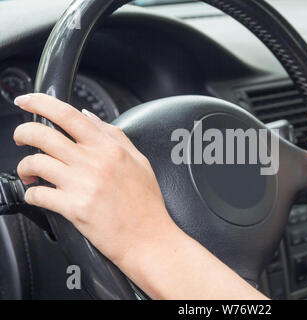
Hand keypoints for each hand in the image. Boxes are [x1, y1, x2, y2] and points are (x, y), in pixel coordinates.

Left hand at [13, 93, 176, 263]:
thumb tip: (89, 117)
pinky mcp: (73, 208)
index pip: (69, 115)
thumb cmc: (146, 203)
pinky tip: (38, 194)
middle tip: (21, 137)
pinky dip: (31, 193)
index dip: (41, 103)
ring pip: (35, 163)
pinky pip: (38, 194)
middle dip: (22, 132)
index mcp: (109, 149)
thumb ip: (115, 135)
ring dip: (25, 166)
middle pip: (42, 135)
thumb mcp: (139, 161)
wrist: (148, 238)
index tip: (28, 101)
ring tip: (29, 172)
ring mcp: (82, 185)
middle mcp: (93, 163)